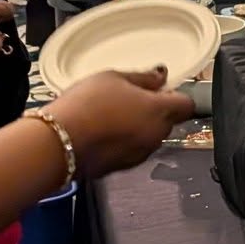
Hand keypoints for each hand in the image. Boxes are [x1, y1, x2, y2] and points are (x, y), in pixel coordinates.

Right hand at [46, 69, 193, 180]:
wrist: (57, 144)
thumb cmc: (85, 107)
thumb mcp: (113, 78)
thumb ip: (143, 78)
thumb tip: (160, 76)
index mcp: (160, 111)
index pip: (187, 105)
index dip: (175, 95)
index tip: (159, 89)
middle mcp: (156, 136)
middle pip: (168, 121)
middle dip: (154, 111)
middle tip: (129, 99)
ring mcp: (140, 154)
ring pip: (149, 137)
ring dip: (138, 127)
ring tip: (110, 115)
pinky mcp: (122, 167)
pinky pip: (131, 150)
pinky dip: (123, 142)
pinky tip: (102, 132)